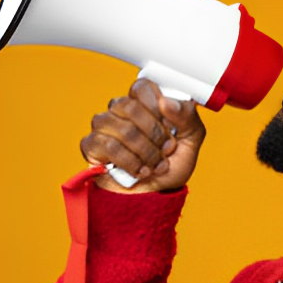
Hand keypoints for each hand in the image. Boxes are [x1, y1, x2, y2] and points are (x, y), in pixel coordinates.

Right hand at [80, 78, 205, 192]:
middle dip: (155, 135)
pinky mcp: (91, 145)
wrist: (155, 196)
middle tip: (166, 150)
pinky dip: (131, 162)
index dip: (157, 107)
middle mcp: (121, 109)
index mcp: (145, 102)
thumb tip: (167, 102)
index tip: (170, 127)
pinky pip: (109, 146)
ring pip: (123, 129)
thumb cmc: (171, 164)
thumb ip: (187, 117)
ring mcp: (104, 126)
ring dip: (146, 152)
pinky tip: (139, 171)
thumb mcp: (191, 140)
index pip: (142, 86)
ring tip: (155, 165)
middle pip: (131, 107)